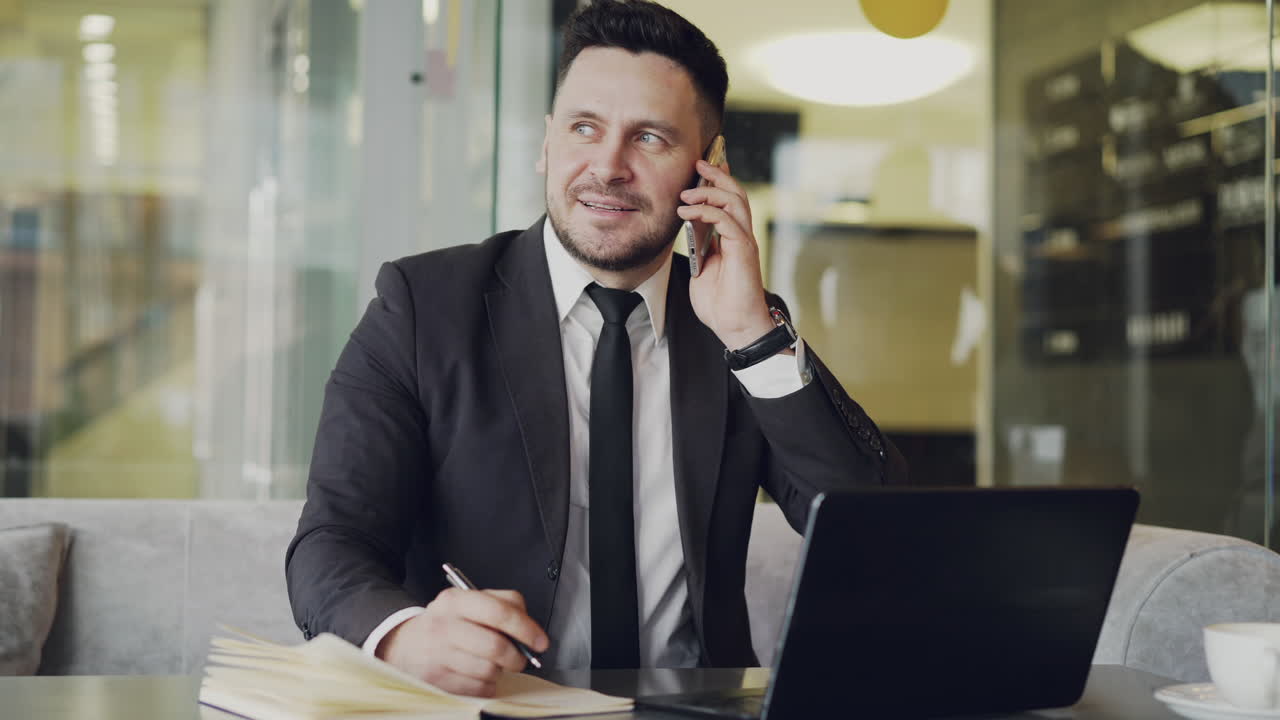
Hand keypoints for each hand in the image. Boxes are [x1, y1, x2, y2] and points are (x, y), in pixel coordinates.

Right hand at [375, 588, 549, 696]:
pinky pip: (478, 688)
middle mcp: (444, 625)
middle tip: (520, 659)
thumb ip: (502, 606)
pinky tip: (476, 675)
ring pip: (489, 670)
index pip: (499, 611)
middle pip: (496, 646)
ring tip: (489, 664)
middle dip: (517, 657)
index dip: (526, 628)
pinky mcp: (436, 680)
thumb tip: (530, 630)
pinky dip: (486, 685)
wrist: (403, 645)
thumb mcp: (468, 602)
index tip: (540, 641)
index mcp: (455, 600)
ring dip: (498, 671)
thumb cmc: (447, 624)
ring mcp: (438, 654)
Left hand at [676, 160, 775, 350]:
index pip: (730, 201)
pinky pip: (728, 221)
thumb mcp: (701, 269)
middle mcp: (742, 235)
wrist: (735, 327)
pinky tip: (688, 212)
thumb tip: (686, 228)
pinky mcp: (744, 250)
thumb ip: (698, 247)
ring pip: (735, 201)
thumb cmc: (719, 304)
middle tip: (697, 163)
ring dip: (710, 191)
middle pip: (736, 193)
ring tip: (686, 191)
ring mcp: (744, 241)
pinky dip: (707, 211)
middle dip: (717, 174)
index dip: (718, 181)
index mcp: (732, 238)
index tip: (700, 168)